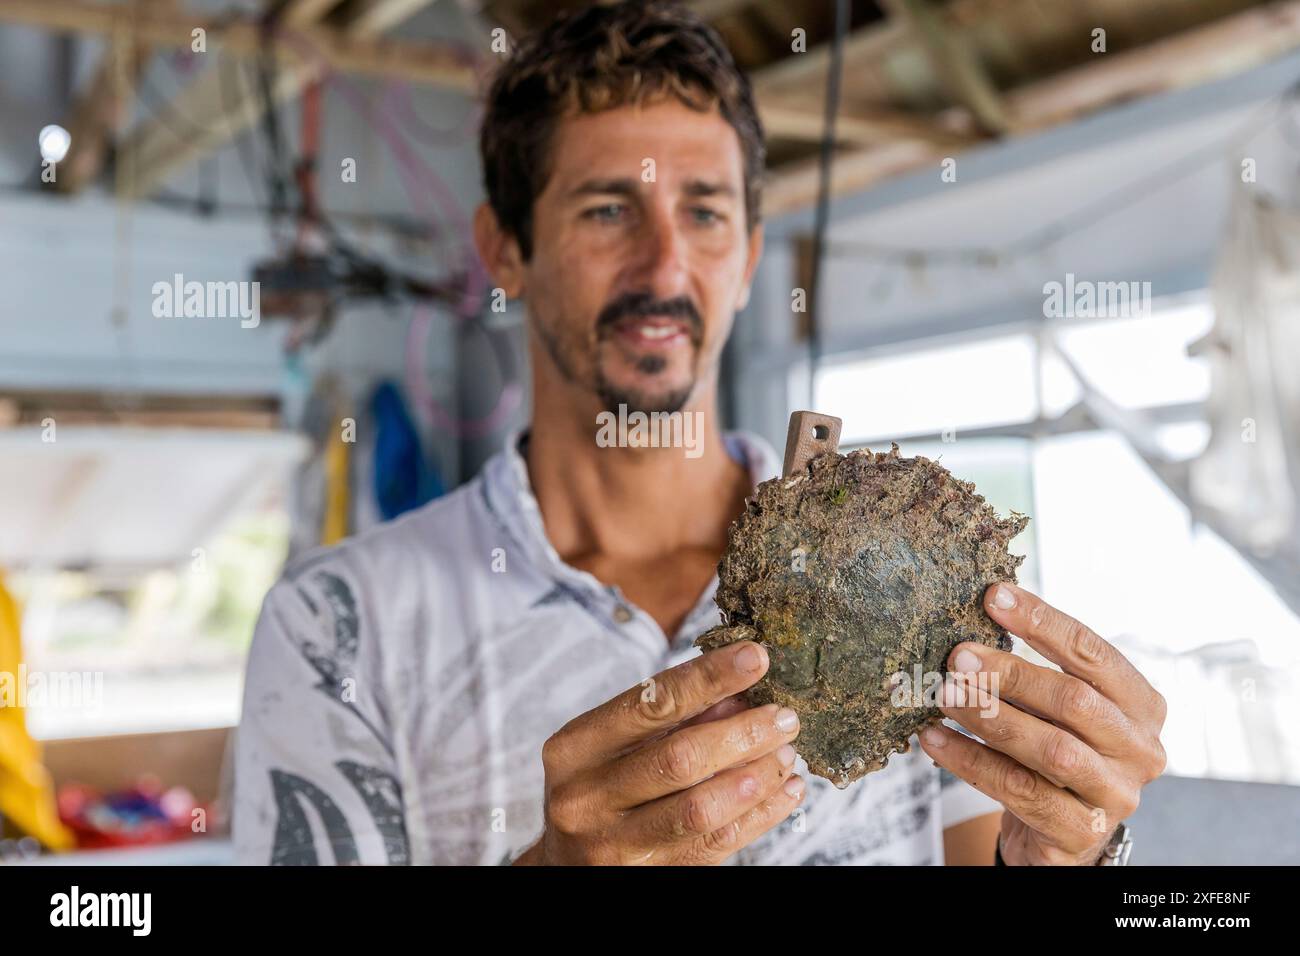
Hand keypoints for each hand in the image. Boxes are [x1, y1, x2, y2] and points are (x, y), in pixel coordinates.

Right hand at [516, 639, 805, 864]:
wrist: (565, 864)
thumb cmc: (597, 788)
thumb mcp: (612, 745)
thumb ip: (670, 719)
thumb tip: (741, 693)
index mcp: (574, 749)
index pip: (651, 704)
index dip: (709, 678)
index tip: (756, 658)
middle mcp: (586, 798)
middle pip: (680, 758)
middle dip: (743, 733)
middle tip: (784, 717)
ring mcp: (615, 844)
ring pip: (702, 809)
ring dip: (756, 777)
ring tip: (787, 754)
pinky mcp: (648, 876)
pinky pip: (716, 844)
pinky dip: (760, 815)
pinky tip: (784, 791)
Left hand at [919, 583, 1166, 864]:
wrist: (1061, 831)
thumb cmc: (1055, 749)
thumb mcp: (1057, 708)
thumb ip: (1036, 672)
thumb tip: (979, 616)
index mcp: (1141, 706)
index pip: (1093, 653)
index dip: (1043, 622)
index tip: (993, 597)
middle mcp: (1140, 750)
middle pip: (1075, 701)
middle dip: (1011, 673)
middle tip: (958, 656)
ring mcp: (1115, 795)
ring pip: (1051, 749)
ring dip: (990, 716)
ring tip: (945, 694)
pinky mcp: (1079, 832)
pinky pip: (1019, 790)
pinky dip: (971, 761)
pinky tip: (935, 739)